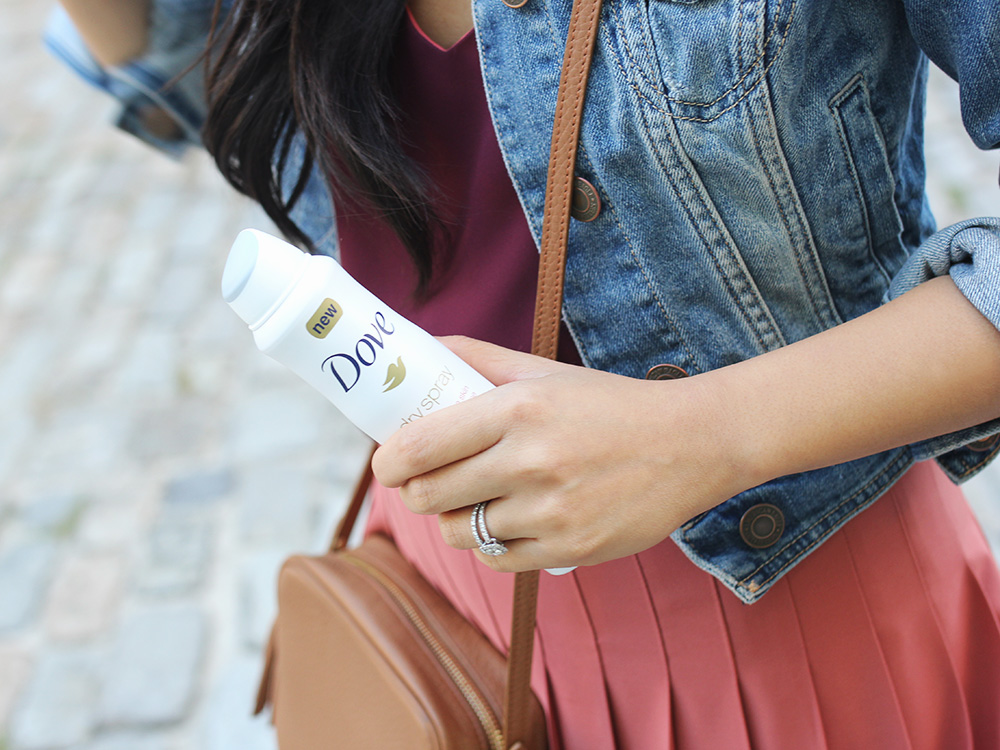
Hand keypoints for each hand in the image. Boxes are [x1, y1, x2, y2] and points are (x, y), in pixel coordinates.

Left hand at [372, 337, 745, 571]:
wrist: (690, 445)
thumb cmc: (609, 405)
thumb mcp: (544, 371)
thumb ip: (477, 358)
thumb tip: (420, 345)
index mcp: (518, 409)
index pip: (420, 445)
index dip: (390, 461)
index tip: (389, 462)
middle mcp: (531, 462)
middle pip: (429, 496)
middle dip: (416, 490)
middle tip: (426, 481)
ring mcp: (551, 513)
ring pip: (459, 533)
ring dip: (453, 519)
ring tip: (471, 500)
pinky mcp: (570, 551)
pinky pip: (496, 560)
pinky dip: (491, 544)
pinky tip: (507, 522)